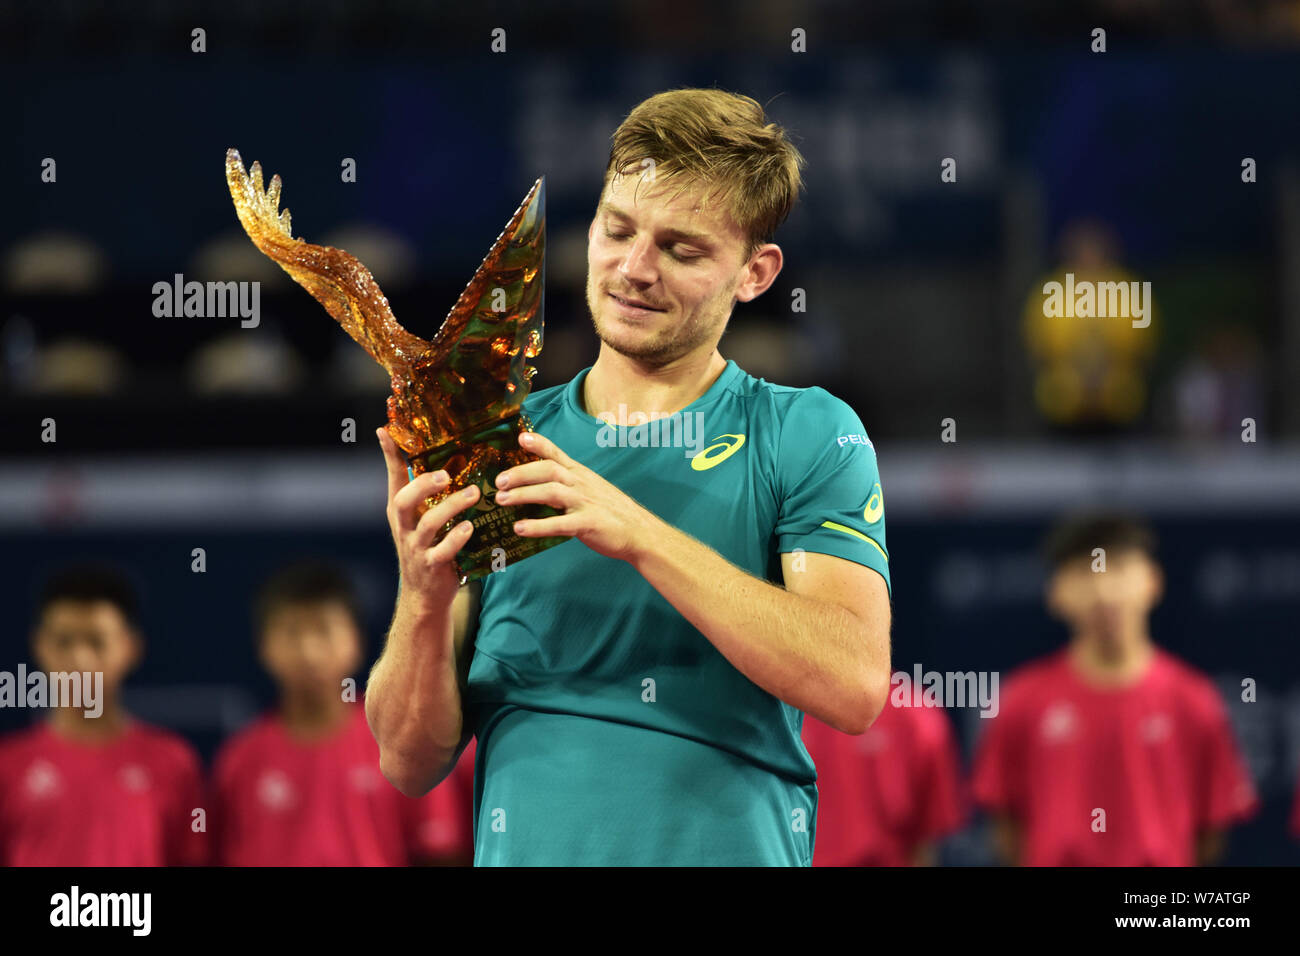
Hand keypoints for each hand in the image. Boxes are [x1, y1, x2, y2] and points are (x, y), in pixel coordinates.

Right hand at [377, 426, 480, 608]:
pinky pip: (443, 551)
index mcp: (401, 512)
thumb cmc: (428, 548)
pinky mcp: (433, 567)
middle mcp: (404, 528)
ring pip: (427, 525)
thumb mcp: (420, 520)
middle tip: (445, 474)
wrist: (426, 596)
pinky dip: (456, 539)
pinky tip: (469, 528)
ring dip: (451, 507)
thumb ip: (424, 493)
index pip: (393, 479)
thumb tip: (437, 460)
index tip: (385, 430)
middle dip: (422, 485)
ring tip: (472, 494)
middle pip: (402, 501)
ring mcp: (416, 549)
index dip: (390, 455)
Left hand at [494, 431, 658, 562]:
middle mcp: (582, 484)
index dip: (539, 444)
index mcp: (581, 475)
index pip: (557, 453)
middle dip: (521, 473)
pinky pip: (559, 523)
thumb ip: (568, 484)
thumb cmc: (612, 512)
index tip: (521, 438)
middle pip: (548, 470)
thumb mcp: (592, 489)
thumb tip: (539, 485)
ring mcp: (585, 502)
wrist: (641, 533)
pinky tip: (519, 528)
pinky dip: (537, 526)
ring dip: (523, 494)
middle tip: (498, 482)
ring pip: (550, 492)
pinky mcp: (588, 524)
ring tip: (502, 500)